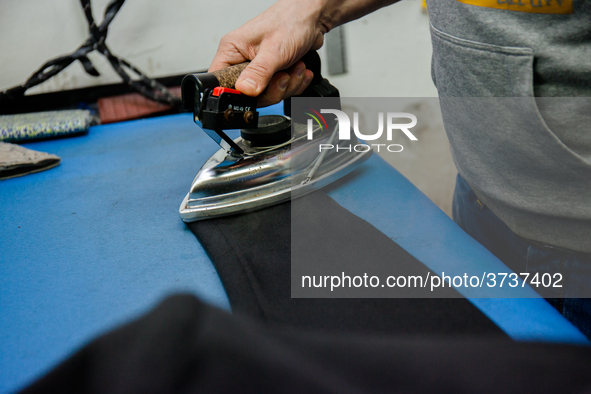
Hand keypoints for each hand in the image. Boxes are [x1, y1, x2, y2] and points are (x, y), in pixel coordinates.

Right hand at [209, 0, 327, 106]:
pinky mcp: (273, 73)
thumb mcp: (273, 49)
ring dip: (287, 85)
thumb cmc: (291, 21)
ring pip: (267, 94)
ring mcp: (259, 68)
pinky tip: (299, 70)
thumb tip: (245, 90)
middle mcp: (243, 60)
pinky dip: (294, 84)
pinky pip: (280, 91)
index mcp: (233, 50)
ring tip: (295, 67)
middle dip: (272, 89)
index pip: (221, 81)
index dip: (235, 93)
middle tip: (283, 75)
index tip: (254, 92)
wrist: (311, 17)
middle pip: (248, 94)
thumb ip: (259, 72)